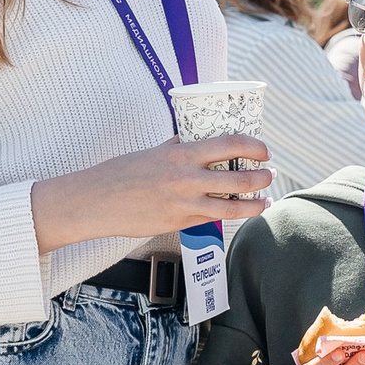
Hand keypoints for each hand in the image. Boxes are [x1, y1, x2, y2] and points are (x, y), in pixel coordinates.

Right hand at [30, 135, 275, 253]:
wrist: (95, 202)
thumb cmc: (120, 173)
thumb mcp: (152, 152)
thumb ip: (176, 147)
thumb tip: (192, 139)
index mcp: (181, 154)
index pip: (230, 144)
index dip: (255, 146)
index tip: (265, 150)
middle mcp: (187, 179)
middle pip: (240, 179)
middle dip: (262, 177)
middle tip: (270, 174)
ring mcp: (184, 205)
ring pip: (233, 207)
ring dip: (255, 204)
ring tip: (265, 200)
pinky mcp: (179, 224)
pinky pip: (210, 219)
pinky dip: (227, 215)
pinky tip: (237, 212)